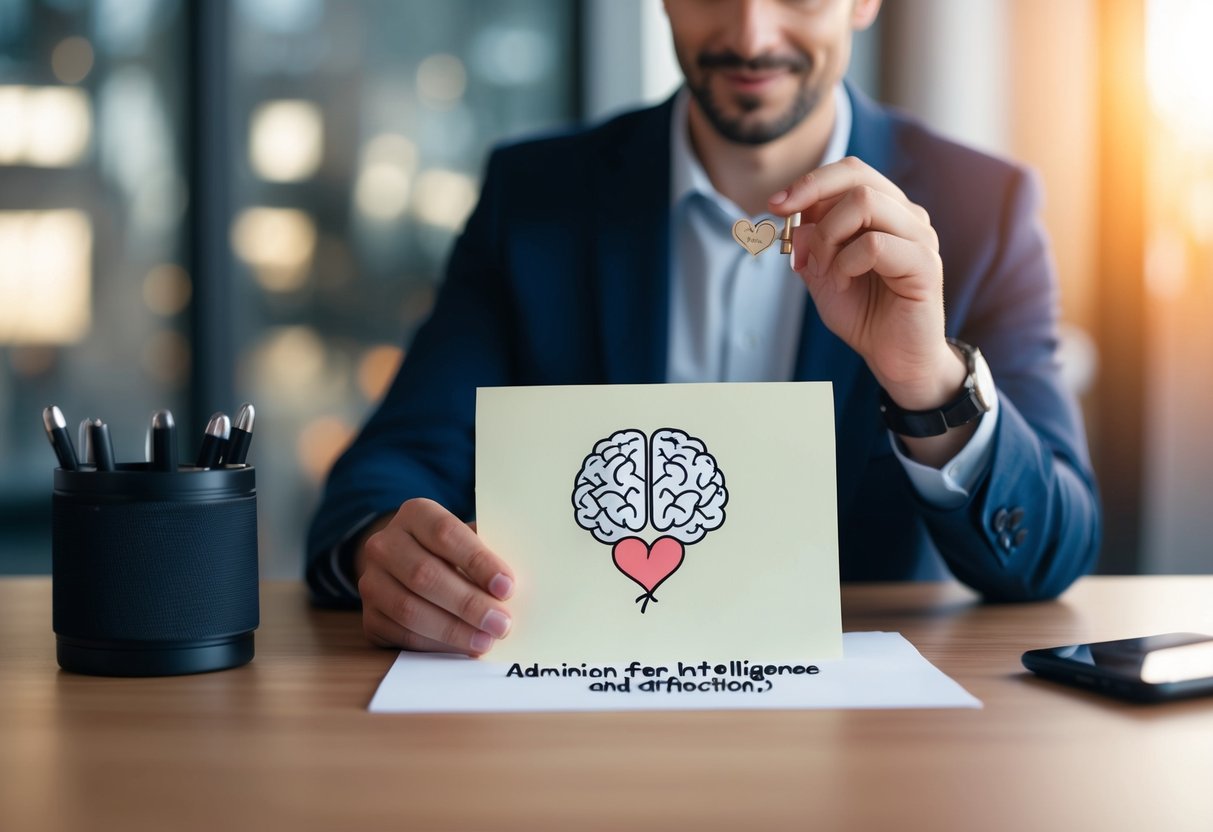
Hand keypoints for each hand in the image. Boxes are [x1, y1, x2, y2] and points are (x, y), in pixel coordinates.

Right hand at [355, 498, 514, 654]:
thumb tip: (512, 587)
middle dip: (468, 603)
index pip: (446, 533)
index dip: (477, 561)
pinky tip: (462, 648)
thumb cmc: (452, 553)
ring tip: (486, 640)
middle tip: (501, 623)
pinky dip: (435, 644)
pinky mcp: (369, 617)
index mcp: (415, 514)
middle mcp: (384, 544)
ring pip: (409, 609)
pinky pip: (401, 634)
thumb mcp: (468, 540)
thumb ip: (486, 555)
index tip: (507, 586)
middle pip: (425, 574)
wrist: (405, 566)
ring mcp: (371, 581)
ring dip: (453, 629)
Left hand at [769, 156, 963, 411]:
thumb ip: (807, 243)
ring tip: (825, 270)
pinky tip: (842, 283)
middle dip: (813, 205)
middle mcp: (907, 216)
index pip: (850, 171)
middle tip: (798, 246)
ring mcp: (920, 237)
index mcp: (886, 210)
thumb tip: (790, 216)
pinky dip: (846, 263)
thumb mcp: (822, 273)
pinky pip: (875, 244)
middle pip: (857, 178)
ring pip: (865, 204)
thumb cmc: (863, 313)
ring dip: (829, 237)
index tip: (775, 205)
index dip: (809, 182)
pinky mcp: (925, 264)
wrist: (893, 357)